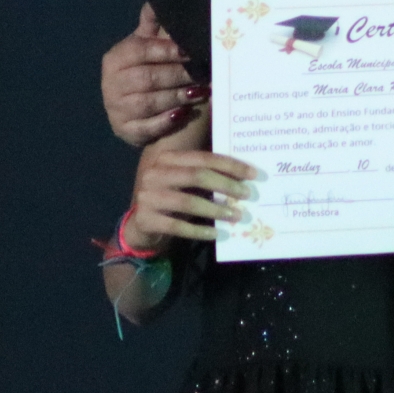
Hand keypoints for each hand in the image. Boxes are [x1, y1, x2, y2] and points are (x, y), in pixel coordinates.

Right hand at [102, 3, 201, 145]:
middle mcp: (111, 84)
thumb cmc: (148, 71)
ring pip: (148, 103)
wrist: (135, 109)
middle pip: (147, 78)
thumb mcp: (148, 47)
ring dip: (176, 97)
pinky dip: (166, 122)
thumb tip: (158, 2)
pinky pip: (146, 128)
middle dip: (178, 75)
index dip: (166, 50)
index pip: (140, 50)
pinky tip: (183, 114)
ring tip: (200, 92)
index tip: (190, 50)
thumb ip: (154, 27)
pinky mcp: (124, 131)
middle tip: (203, 73)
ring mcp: (116, 109)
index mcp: (116, 58)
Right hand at [122, 143, 259, 248]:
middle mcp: (154, 173)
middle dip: (225, 185)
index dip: (229, 165)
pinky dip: (199, 230)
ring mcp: (147, 196)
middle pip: (196, 176)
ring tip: (236, 216)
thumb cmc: (171, 199)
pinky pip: (178, 226)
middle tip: (246, 195)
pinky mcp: (145, 219)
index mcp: (167, 158)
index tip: (252, 174)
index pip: (203, 158)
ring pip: (188, 201)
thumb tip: (243, 178)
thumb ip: (205, 176)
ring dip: (215, 210)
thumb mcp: (185, 182)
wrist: (141, 225)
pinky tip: (216, 234)